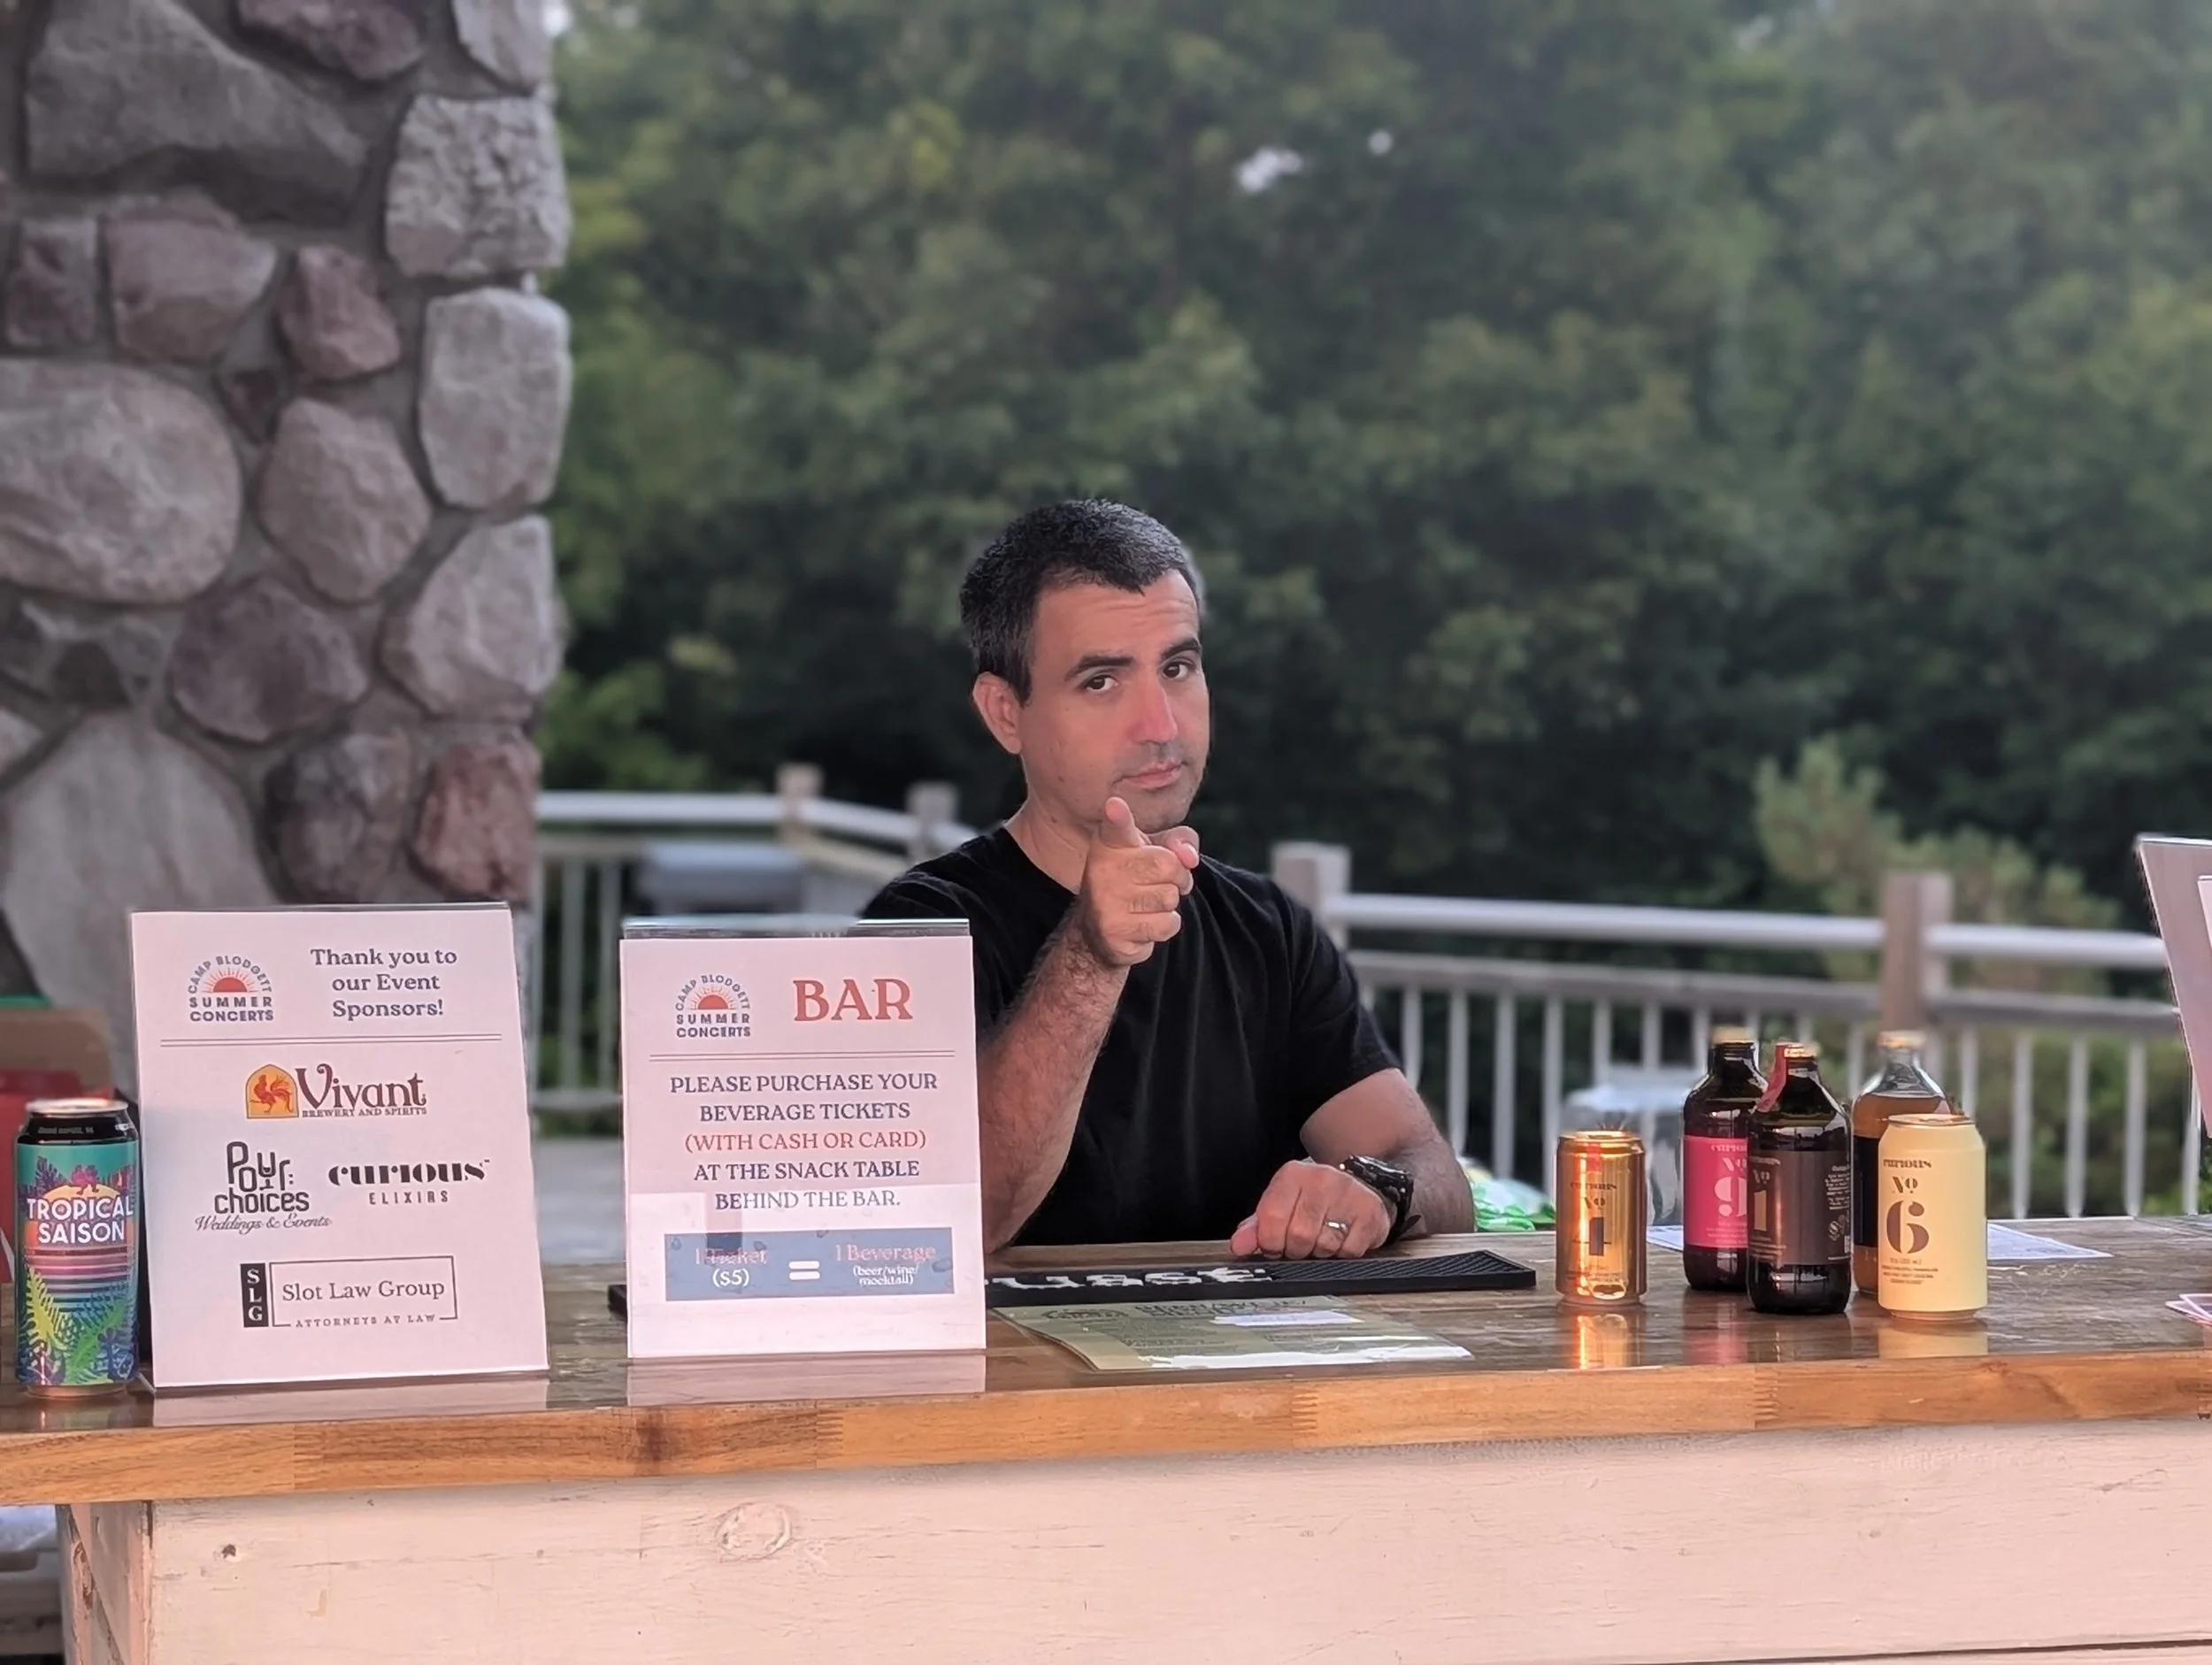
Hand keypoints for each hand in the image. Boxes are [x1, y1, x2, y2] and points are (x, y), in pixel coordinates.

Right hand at [1073, 796, 1200, 967]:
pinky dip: (1165, 925)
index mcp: (1110, 844)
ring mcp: (1105, 903)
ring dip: (1169, 903)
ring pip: (1169, 897)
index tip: (1115, 805)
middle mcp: (1102, 871)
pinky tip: (1145, 923)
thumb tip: (1189, 857)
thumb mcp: (1156, 850)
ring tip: (1148, 903)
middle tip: (1162, 881)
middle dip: (1178, 876)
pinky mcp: (1115, 933)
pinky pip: (1166, 925)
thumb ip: (1179, 840)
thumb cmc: (1135, 880)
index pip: (1116, 827)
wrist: (1099, 930)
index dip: (1117, 816)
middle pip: (1168, 864)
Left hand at [1230, 1159, 1392, 1259]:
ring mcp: (1349, 1194)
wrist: (1362, 1189)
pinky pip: (1349, 1251)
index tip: (1274, 1246)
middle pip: (1298, 1235)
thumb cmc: (1315, 1201)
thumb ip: (1257, 1226)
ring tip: (1323, 1238)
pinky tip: (1343, 1239)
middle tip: (1302, 1244)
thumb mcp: (1282, 1204)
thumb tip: (1239, 1246)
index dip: (1270, 1242)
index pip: (1272, 1217)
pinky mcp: (1370, 1212)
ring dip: (1320, 1252)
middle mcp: (1321, 1179)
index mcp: (1292, 1175)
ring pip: (1324, 1245)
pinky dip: (1343, 1254)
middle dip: (1296, 1249)